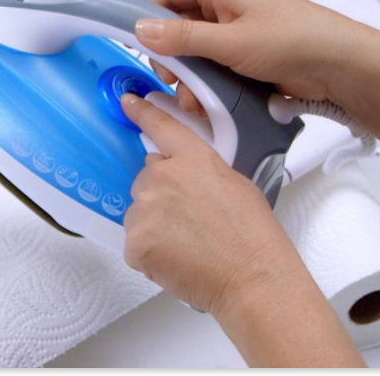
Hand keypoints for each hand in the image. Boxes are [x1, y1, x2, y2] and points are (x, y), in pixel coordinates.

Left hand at [121, 93, 365, 367]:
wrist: (252, 278)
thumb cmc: (252, 236)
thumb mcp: (234, 183)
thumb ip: (200, 170)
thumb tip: (182, 176)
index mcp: (193, 158)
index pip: (161, 127)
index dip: (142, 113)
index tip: (127, 102)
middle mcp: (162, 177)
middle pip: (146, 178)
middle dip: (161, 195)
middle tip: (190, 219)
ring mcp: (144, 210)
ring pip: (138, 211)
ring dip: (154, 224)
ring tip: (187, 243)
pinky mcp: (135, 242)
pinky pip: (135, 242)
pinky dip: (150, 251)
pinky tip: (175, 258)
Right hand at [137, 0, 374, 115]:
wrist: (341, 67)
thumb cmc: (289, 42)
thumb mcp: (229, 41)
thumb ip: (182, 37)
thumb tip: (140, 29)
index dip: (149, 15)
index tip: (138, 45)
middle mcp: (225, 6)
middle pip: (178, 27)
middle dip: (171, 57)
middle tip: (170, 80)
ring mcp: (236, 32)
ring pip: (195, 52)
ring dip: (188, 77)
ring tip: (193, 101)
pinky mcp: (245, 55)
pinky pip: (214, 67)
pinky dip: (206, 85)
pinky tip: (206, 104)